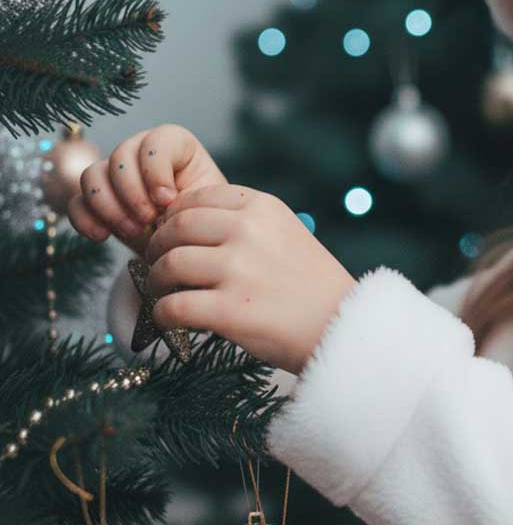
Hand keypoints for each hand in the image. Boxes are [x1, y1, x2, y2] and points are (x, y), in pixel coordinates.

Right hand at [67, 124, 227, 257]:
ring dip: (109, 206)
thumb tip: (163, 202)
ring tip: (133, 231)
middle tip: (148, 220)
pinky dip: (85, 219)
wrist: (189, 247)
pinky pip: (76, 202)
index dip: (156, 170)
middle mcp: (141, 153)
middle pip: (120, 156)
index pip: (156, 141)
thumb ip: (189, 197)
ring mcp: (115, 175)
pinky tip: (102, 236)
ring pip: (92, 175)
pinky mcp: (97, 201)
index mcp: (176, 146)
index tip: (168, 200)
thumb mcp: (206, 206)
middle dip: (132, 192)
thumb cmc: (203, 221)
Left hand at [142, 183, 357, 374]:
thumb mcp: (287, 233)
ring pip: (169, 265)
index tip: (172, 235)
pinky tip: (170, 319)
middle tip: (157, 264)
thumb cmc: (312, 285)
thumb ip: (246, 223)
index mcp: (263, 207)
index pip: (197, 198)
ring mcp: (238, 270)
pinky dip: (163, 314)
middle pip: (176, 228)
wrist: (342, 326)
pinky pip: (172, 307)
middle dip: (158, 247)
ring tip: (165, 292)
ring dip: (157, 281)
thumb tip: (185, 224)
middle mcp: (248, 231)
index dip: (175, 217)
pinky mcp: (229, 310)